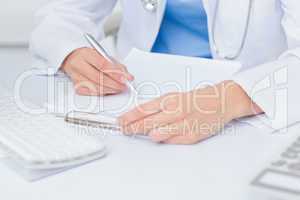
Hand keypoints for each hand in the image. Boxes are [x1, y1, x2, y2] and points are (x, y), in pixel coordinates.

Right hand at [61, 47, 133, 95]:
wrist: (72, 58)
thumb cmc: (90, 56)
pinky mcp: (76, 86)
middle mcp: (79, 64)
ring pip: (95, 87)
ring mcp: (76, 76)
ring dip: (110, 90)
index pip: (102, 65)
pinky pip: (91, 92)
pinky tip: (109, 90)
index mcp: (86, 54)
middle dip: (114, 84)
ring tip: (118, 88)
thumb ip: (115, 64)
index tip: (126, 78)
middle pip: (98, 77)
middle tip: (124, 86)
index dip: (115, 73)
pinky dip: (102, 92)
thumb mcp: (103, 55)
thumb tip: (126, 76)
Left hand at [118, 81, 262, 144]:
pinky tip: (163, 136)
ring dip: (148, 135)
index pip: (142, 110)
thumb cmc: (197, 99)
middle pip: (146, 124)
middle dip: (131, 128)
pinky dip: (165, 140)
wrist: (221, 101)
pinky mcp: (192, 135)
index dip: (128, 117)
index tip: (120, 121)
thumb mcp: (175, 97)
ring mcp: (183, 124)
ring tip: (144, 133)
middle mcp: (175, 111)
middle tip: (124, 130)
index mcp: (170, 100)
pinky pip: (172, 141)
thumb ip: (158, 108)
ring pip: (157, 135)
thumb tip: (140, 117)